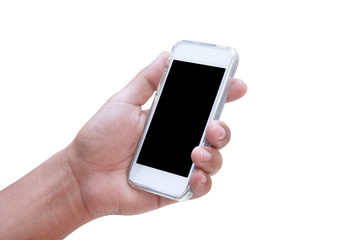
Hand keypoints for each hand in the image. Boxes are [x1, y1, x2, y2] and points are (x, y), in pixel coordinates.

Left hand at [66, 52, 246, 216]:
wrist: (82, 175)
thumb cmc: (99, 138)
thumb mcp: (122, 102)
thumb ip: (146, 81)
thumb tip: (166, 56)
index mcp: (170, 119)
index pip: (203, 106)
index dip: (223, 95)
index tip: (237, 85)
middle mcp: (179, 141)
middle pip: (215, 134)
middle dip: (223, 128)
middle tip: (213, 124)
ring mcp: (179, 166)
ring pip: (214, 160)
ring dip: (214, 154)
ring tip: (197, 151)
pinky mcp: (176, 189)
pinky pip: (201, 187)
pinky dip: (204, 181)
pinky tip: (195, 174)